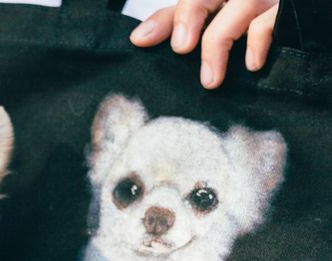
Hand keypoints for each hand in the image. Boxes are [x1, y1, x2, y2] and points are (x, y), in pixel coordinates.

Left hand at [130, 0, 279, 88]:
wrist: (296, 33)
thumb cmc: (244, 27)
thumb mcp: (209, 24)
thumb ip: (176, 27)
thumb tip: (138, 39)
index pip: (186, 0)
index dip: (162, 21)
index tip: (140, 41)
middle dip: (189, 15)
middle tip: (181, 49)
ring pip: (240, 6)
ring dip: (219, 43)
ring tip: (210, 80)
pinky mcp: (286, 12)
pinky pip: (270, 21)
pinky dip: (258, 42)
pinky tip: (251, 64)